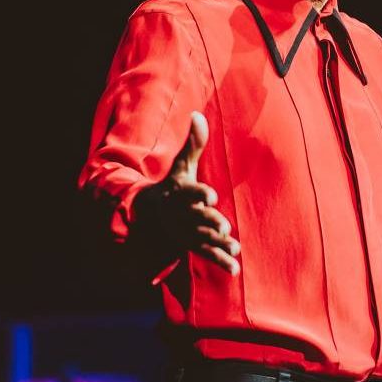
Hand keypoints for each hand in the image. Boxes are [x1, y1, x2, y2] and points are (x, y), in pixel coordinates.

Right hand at [152, 111, 239, 274]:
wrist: (147, 214)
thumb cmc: (172, 186)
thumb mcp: (181, 165)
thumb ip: (193, 143)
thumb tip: (197, 114)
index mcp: (180, 193)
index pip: (190, 192)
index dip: (200, 194)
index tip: (212, 195)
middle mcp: (181, 214)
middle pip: (196, 218)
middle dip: (209, 222)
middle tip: (223, 226)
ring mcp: (185, 232)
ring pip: (202, 238)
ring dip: (217, 244)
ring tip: (234, 248)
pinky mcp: (190, 245)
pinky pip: (205, 254)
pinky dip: (219, 261)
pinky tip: (234, 267)